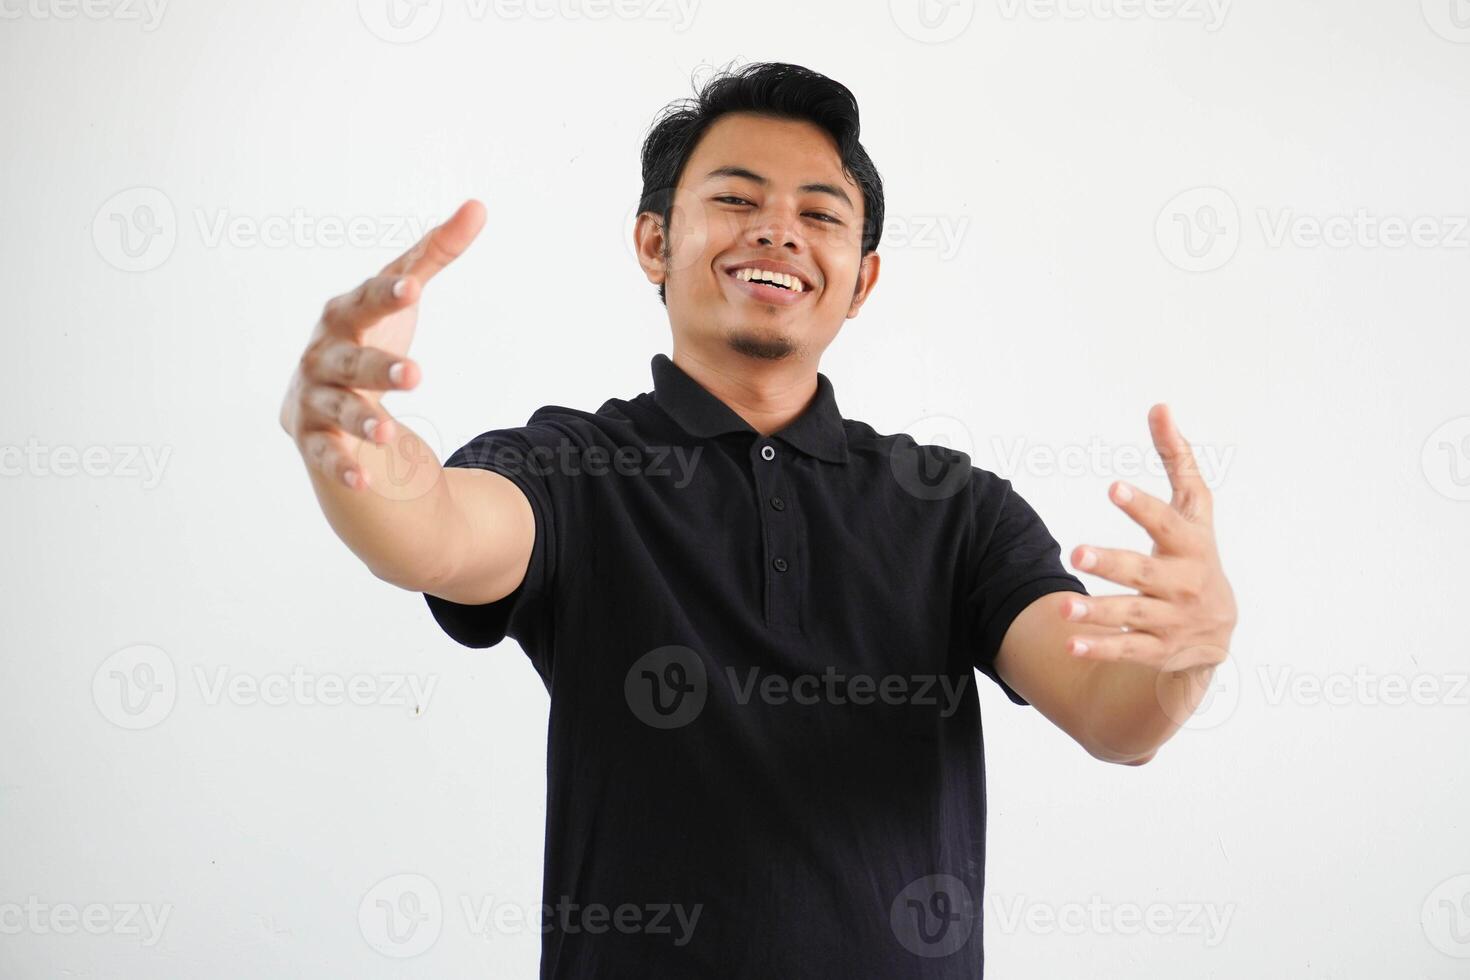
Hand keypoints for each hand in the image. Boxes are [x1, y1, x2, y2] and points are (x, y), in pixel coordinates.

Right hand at [279, 199, 485, 488]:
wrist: (319, 391)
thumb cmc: (367, 332)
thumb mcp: (400, 295)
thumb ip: (436, 253)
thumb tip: (478, 206)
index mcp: (344, 315)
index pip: (366, 301)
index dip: (386, 294)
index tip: (413, 286)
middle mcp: (322, 354)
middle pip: (351, 361)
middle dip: (379, 368)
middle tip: (416, 375)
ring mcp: (314, 396)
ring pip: (337, 409)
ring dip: (360, 421)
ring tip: (388, 433)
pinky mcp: (311, 436)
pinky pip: (325, 455)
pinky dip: (341, 467)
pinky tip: (364, 481)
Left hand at [1059, 404, 1236, 671]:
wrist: (1219, 629)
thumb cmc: (1195, 552)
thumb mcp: (1194, 508)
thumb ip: (1177, 459)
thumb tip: (1159, 406)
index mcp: (1190, 543)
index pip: (1166, 522)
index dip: (1141, 506)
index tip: (1113, 488)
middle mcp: (1182, 582)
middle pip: (1143, 572)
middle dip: (1111, 563)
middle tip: (1075, 552)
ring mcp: (1170, 618)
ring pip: (1131, 614)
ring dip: (1096, 611)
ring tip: (1061, 606)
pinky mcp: (1156, 648)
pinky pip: (1125, 649)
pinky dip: (1098, 647)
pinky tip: (1068, 642)